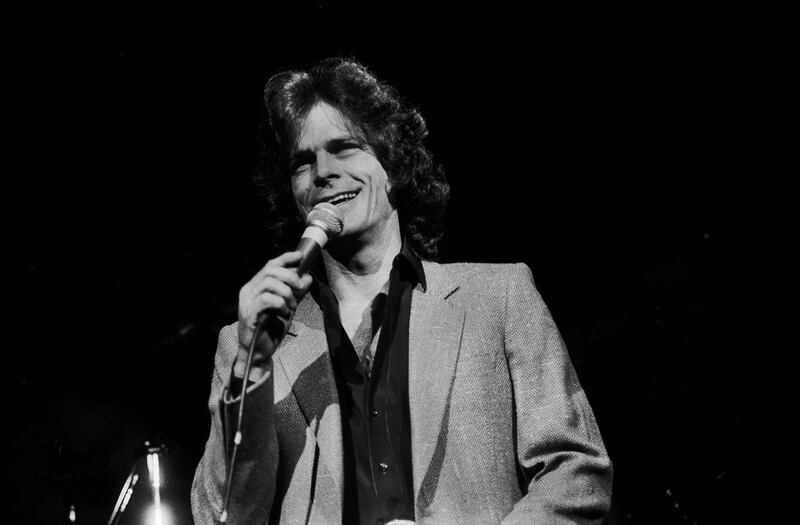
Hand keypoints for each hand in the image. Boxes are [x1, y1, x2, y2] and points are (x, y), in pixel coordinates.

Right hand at [235, 251, 312, 377]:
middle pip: (270, 270)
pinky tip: (285, 312)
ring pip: (269, 282)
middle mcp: (248, 291)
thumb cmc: (270, 330)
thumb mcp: (287, 307)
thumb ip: (296, 293)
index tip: (300, 257)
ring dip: (287, 292)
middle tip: (300, 288)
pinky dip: (281, 303)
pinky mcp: (249, 313)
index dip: (285, 258)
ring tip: (292, 305)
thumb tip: (307, 277)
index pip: (270, 265)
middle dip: (290, 276)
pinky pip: (267, 299)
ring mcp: (246, 301)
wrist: (259, 353)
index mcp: (256, 287)